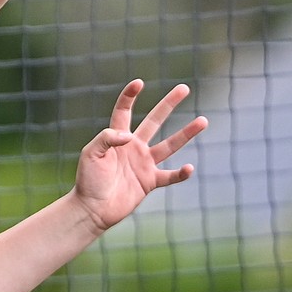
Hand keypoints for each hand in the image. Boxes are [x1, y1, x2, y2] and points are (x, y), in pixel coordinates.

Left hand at [73, 79, 206, 233]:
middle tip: (184, 88)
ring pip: (170, 145)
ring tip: (204, 120)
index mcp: (116, 137)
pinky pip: (169, 176)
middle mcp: (133, 147)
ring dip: (186, 133)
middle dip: (168, 104)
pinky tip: (189, 168)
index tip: (139, 83)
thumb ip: (107, 138)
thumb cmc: (88, 180)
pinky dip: (180, 174)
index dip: (130, 96)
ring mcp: (144, 163)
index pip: (124, 111)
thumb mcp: (91, 153)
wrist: (92, 209)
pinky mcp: (149, 182)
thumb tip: (129, 136)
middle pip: (155, 120)